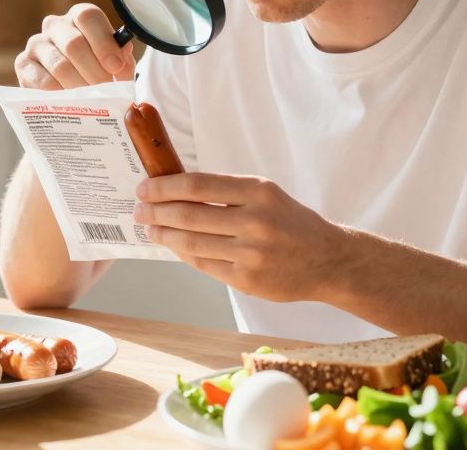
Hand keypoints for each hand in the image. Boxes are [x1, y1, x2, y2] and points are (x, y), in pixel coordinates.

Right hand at [14, 4, 135, 89]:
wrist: (69, 91)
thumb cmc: (96, 71)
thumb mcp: (114, 64)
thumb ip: (122, 60)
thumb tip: (122, 55)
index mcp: (80, 17)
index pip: (88, 16)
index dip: (104, 42)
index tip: (116, 67)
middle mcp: (55, 25)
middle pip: (74, 43)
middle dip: (94, 71)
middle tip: (105, 89)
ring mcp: (36, 43)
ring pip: (59, 65)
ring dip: (78, 86)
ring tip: (90, 100)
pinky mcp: (23, 64)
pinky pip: (42, 81)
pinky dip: (60, 94)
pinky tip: (70, 102)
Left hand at [132, 173, 348, 302]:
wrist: (328, 260)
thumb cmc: (291, 222)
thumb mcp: (266, 195)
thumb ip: (227, 192)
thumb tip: (176, 190)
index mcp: (259, 191)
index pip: (198, 185)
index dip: (164, 187)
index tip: (145, 188)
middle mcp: (255, 221)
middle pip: (188, 215)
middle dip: (155, 212)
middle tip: (139, 210)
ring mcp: (251, 253)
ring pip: (191, 243)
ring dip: (163, 235)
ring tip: (150, 229)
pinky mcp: (246, 280)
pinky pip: (203, 265)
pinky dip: (183, 254)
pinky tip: (174, 247)